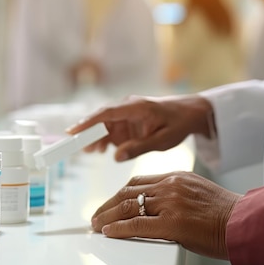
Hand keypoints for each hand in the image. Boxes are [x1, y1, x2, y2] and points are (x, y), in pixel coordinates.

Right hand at [66, 95, 214, 160]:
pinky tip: (100, 150)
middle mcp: (127, 107)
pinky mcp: (127, 122)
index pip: (106, 113)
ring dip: (95, 138)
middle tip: (76, 147)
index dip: (88, 122)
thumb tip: (116, 157)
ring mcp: (126, 114)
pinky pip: (111, 130)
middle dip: (87, 132)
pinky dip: (104, 139)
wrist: (189, 114)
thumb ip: (139, 148)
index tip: (73, 132)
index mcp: (136, 107)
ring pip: (104, 125)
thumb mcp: (162, 140)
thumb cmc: (178, 124)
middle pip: (101, 119)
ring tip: (91, 151)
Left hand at [91, 171, 241, 259]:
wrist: (244, 222)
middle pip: (128, 192)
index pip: (138, 182)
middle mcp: (171, 185)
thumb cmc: (225, 214)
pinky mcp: (172, 223)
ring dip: (107, 217)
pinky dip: (118, 229)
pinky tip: (109, 232)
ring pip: (128, 206)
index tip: (110, 202)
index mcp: (177, 177)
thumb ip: (175, 195)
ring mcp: (171, 203)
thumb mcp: (198, 193)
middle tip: (96, 215)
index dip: (119, 193)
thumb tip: (155, 208)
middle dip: (107, 205)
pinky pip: (136, 225)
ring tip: (96, 225)